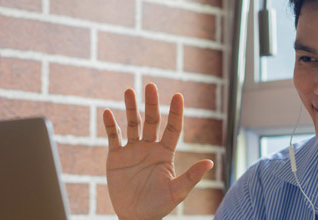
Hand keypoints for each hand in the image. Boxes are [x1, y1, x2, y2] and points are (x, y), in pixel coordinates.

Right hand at [103, 83, 213, 219]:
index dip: (176, 112)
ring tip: (129, 91)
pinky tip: (107, 113)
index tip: (178, 96)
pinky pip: (113, 137)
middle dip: (151, 104)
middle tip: (150, 86)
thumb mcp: (176, 192)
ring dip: (130, 108)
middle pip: (152, 120)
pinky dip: (110, 125)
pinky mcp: (115, 157)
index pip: (173, 128)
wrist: (135, 216)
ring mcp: (132, 150)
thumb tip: (210, 162)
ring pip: (132, 124)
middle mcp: (150, 147)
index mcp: (165, 153)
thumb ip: (191, 177)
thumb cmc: (158, 206)